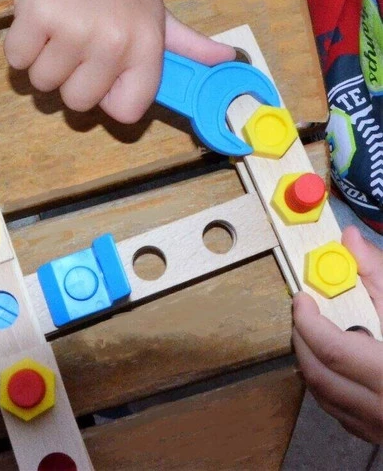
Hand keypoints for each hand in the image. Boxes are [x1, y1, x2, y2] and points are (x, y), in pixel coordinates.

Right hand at [4, 0, 234, 123]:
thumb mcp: (158, 16)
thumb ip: (189, 46)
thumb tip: (226, 60)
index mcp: (145, 46)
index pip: (126, 113)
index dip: (109, 98)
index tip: (104, 75)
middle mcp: (113, 41)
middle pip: (78, 104)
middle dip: (71, 81)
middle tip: (77, 48)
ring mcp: (74, 28)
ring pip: (44, 84)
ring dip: (45, 63)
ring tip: (59, 31)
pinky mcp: (37, 15)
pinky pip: (18, 61)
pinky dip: (22, 48)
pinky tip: (39, 25)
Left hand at [293, 226, 382, 441]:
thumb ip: (379, 274)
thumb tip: (348, 240)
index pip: (333, 350)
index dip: (308, 321)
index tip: (303, 298)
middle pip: (319, 375)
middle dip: (303, 339)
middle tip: (304, 313)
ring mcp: (381, 428)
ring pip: (324, 396)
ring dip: (311, 361)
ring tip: (315, 331)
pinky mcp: (380, 437)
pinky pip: (339, 411)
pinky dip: (327, 384)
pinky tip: (335, 362)